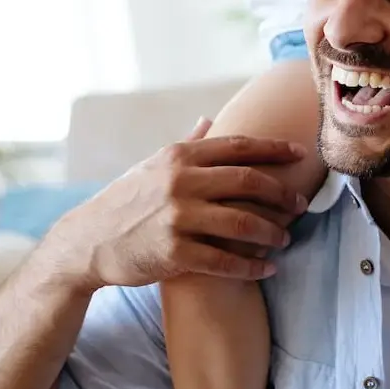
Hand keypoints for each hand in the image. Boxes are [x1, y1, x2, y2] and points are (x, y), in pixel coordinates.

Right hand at [45, 119, 309, 290]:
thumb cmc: (128, 199)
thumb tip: (210, 118)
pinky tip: (266, 269)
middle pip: (248, 182)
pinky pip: (224, 261)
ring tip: (285, 238)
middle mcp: (181, 182)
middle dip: (281, 193)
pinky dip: (251, 267)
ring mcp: (177, 218)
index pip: (239, 146)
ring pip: (242, 224)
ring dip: (272, 232)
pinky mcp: (174, 253)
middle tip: (300, 204)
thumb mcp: (154, 164)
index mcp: (180, 156)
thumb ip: (188, 144)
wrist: (89, 241)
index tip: (301, 153)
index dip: (275, 148)